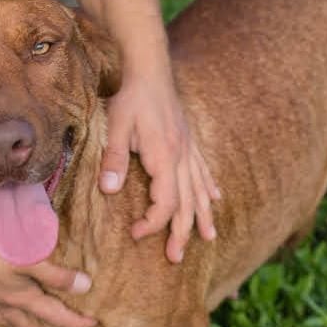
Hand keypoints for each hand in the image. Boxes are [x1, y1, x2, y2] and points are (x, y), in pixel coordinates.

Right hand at [0, 216, 96, 326]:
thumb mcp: (30, 261)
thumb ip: (57, 276)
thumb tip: (85, 286)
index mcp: (20, 299)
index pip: (55, 315)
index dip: (75, 321)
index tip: (93, 324)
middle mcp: (3, 304)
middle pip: (29, 324)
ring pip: (8, 320)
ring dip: (23, 325)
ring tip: (32, 325)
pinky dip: (0, 313)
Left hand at [99, 70, 220, 262]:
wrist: (150, 69)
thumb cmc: (131, 97)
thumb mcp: (115, 125)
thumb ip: (113, 158)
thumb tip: (110, 189)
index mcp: (165, 156)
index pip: (166, 202)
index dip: (153, 222)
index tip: (136, 233)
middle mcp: (182, 156)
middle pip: (188, 203)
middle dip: (182, 232)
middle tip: (175, 257)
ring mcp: (189, 149)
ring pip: (201, 190)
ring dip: (203, 216)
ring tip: (209, 239)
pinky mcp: (189, 141)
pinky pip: (204, 171)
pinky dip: (210, 188)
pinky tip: (216, 199)